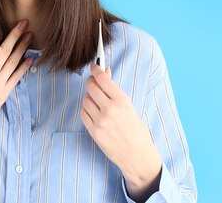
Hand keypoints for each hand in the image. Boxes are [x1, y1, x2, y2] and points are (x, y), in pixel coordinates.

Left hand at [81, 63, 161, 197]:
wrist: (137, 155)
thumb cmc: (136, 130)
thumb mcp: (129, 106)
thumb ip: (114, 91)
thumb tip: (104, 72)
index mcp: (122, 101)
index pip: (102, 79)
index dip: (96, 70)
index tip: (94, 66)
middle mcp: (110, 110)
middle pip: (91, 87)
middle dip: (92, 83)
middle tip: (94, 84)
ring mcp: (100, 121)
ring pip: (85, 100)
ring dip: (89, 98)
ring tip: (97, 103)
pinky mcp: (94, 131)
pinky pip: (83, 113)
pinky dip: (87, 110)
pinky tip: (94, 112)